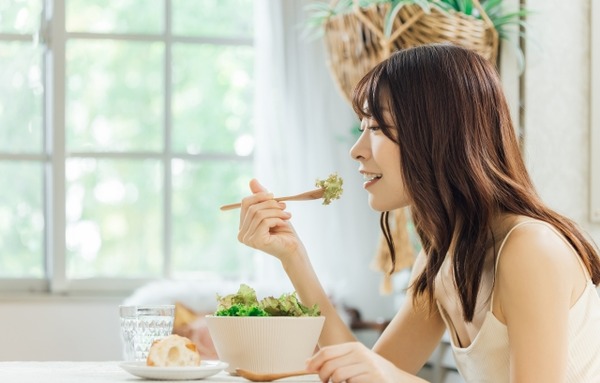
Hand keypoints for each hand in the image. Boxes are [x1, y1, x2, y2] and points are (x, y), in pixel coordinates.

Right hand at [237, 179, 305, 262]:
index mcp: (243, 226)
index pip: (245, 203)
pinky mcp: (256, 241)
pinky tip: (284, 223)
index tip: (274, 196)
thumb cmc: (282, 230)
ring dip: (276, 212)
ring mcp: (247, 239)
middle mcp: (241, 233)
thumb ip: (261, 197)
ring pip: (259, 214)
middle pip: (253, 207)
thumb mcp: (272, 210)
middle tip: (284, 206)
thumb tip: (252, 180)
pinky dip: (277, 219)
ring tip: (287, 215)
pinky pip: (265, 222)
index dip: (260, 196)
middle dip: (271, 204)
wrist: (293, 248)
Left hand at [307, 342, 423, 382]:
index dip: (314, 362)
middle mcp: (361, 354)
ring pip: (337, 375)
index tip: (307, 369)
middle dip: (322, 375)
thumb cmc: (369, 371)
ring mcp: (367, 366)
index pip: (327, 352)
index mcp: (354, 347)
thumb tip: (307, 363)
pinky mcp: (373, 378)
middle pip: (330, 365)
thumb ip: (334, 359)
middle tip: (324, 381)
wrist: (395, 379)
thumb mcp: (354, 360)